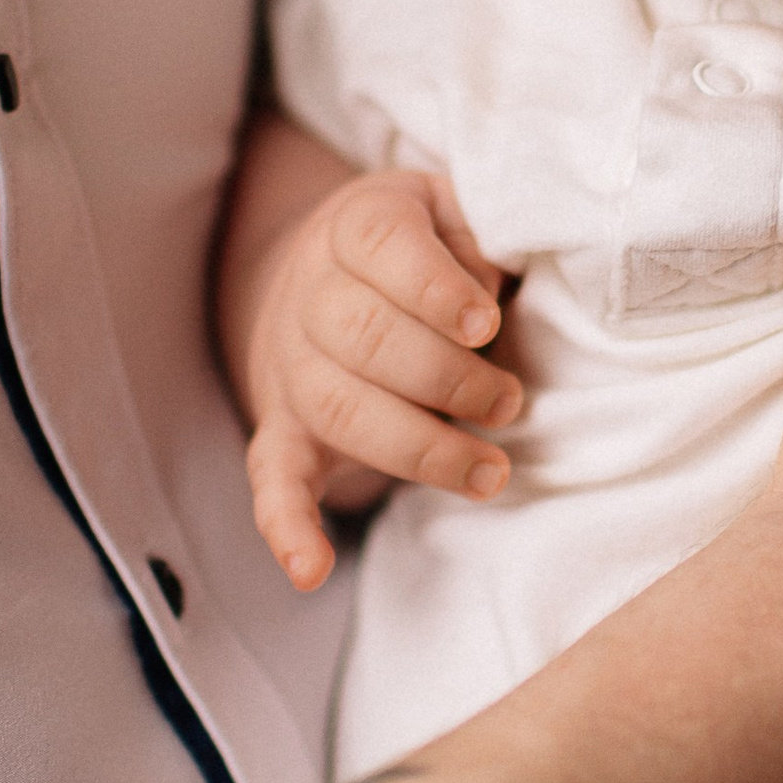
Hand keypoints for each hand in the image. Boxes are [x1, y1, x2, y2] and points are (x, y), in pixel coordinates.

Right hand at [239, 169, 523, 591]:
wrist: (322, 275)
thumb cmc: (421, 249)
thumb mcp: (453, 211)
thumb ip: (479, 231)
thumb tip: (493, 285)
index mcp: (355, 228)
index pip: (382, 246)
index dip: (435, 288)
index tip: (487, 322)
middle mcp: (310, 295)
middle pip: (366, 337)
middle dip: (449, 378)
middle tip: (510, 403)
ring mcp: (291, 368)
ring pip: (341, 409)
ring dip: (421, 449)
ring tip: (490, 472)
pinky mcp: (283, 430)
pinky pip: (272, 481)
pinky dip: (287, 528)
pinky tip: (310, 570)